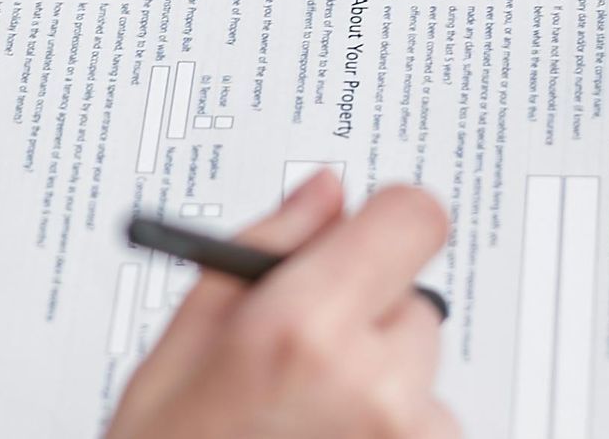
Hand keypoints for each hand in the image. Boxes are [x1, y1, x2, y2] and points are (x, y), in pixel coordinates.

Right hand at [109, 171, 453, 438]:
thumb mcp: (180, 347)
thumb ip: (264, 251)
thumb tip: (323, 194)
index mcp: (303, 327)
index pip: (413, 218)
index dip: (385, 224)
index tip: (363, 241)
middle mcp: (373, 384)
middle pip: (413, 302)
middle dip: (365, 321)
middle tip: (300, 368)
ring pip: (421, 377)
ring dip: (381, 392)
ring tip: (304, 431)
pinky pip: (428, 433)